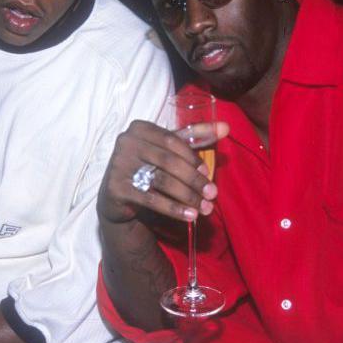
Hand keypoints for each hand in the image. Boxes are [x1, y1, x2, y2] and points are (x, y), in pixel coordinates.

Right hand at [98, 119, 228, 223]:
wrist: (118, 197)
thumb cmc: (149, 167)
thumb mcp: (169, 149)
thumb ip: (196, 136)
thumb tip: (226, 127)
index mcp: (139, 128)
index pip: (171, 140)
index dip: (192, 157)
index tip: (208, 172)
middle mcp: (125, 142)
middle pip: (168, 161)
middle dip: (194, 179)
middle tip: (212, 194)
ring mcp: (118, 165)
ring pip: (162, 181)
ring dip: (187, 196)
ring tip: (204, 208)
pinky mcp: (116, 188)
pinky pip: (151, 199)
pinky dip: (174, 208)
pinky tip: (189, 216)